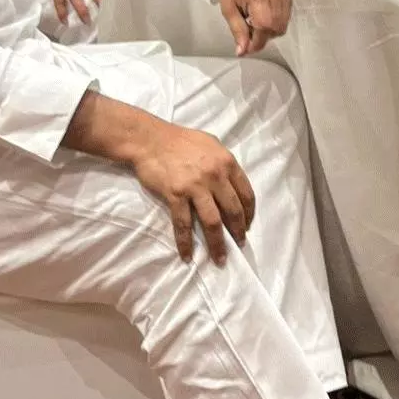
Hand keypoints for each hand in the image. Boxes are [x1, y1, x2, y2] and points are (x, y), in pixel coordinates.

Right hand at [130, 120, 255, 262]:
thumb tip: (233, 184)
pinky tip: (187, 255)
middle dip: (238, 231)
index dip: (249, 213)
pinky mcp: (176, 195)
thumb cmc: (180, 140)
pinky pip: (183, 224)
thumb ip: (224, 164)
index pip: (246, 193)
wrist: (150, 139)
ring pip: (212, 222)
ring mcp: (195, 186)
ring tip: (220, 258)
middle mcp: (215, 176)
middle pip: (233, 210)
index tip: (247, 225)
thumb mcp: (211, 145)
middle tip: (239, 244)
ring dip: (218, 244)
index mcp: (227, 163)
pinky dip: (185, 242)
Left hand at [215, 0, 291, 55]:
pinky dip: (275, 21)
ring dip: (269, 30)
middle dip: (262, 37)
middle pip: (275, 29)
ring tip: (254, 22)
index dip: (256, 43)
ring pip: (282, 25)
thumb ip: (238, 31)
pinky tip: (263, 15)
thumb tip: (243, 51)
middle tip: (248, 34)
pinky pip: (286, 15)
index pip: (264, 29)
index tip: (246, 49)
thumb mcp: (228, 9)